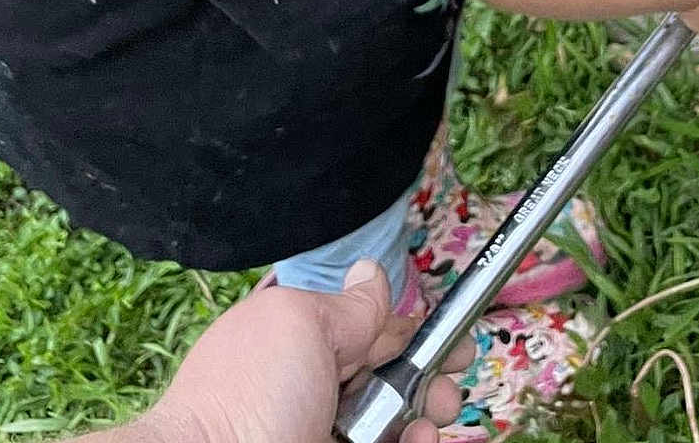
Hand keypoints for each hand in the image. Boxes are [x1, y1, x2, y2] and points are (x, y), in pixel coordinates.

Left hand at [139, 259, 471, 442]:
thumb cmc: (246, 397)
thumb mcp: (297, 325)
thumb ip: (346, 305)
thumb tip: (373, 273)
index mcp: (297, 341)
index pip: (366, 326)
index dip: (412, 327)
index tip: (452, 332)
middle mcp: (312, 390)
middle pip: (391, 378)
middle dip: (431, 375)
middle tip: (449, 382)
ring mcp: (324, 432)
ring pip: (398, 422)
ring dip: (431, 414)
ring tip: (436, 419)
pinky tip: (428, 438)